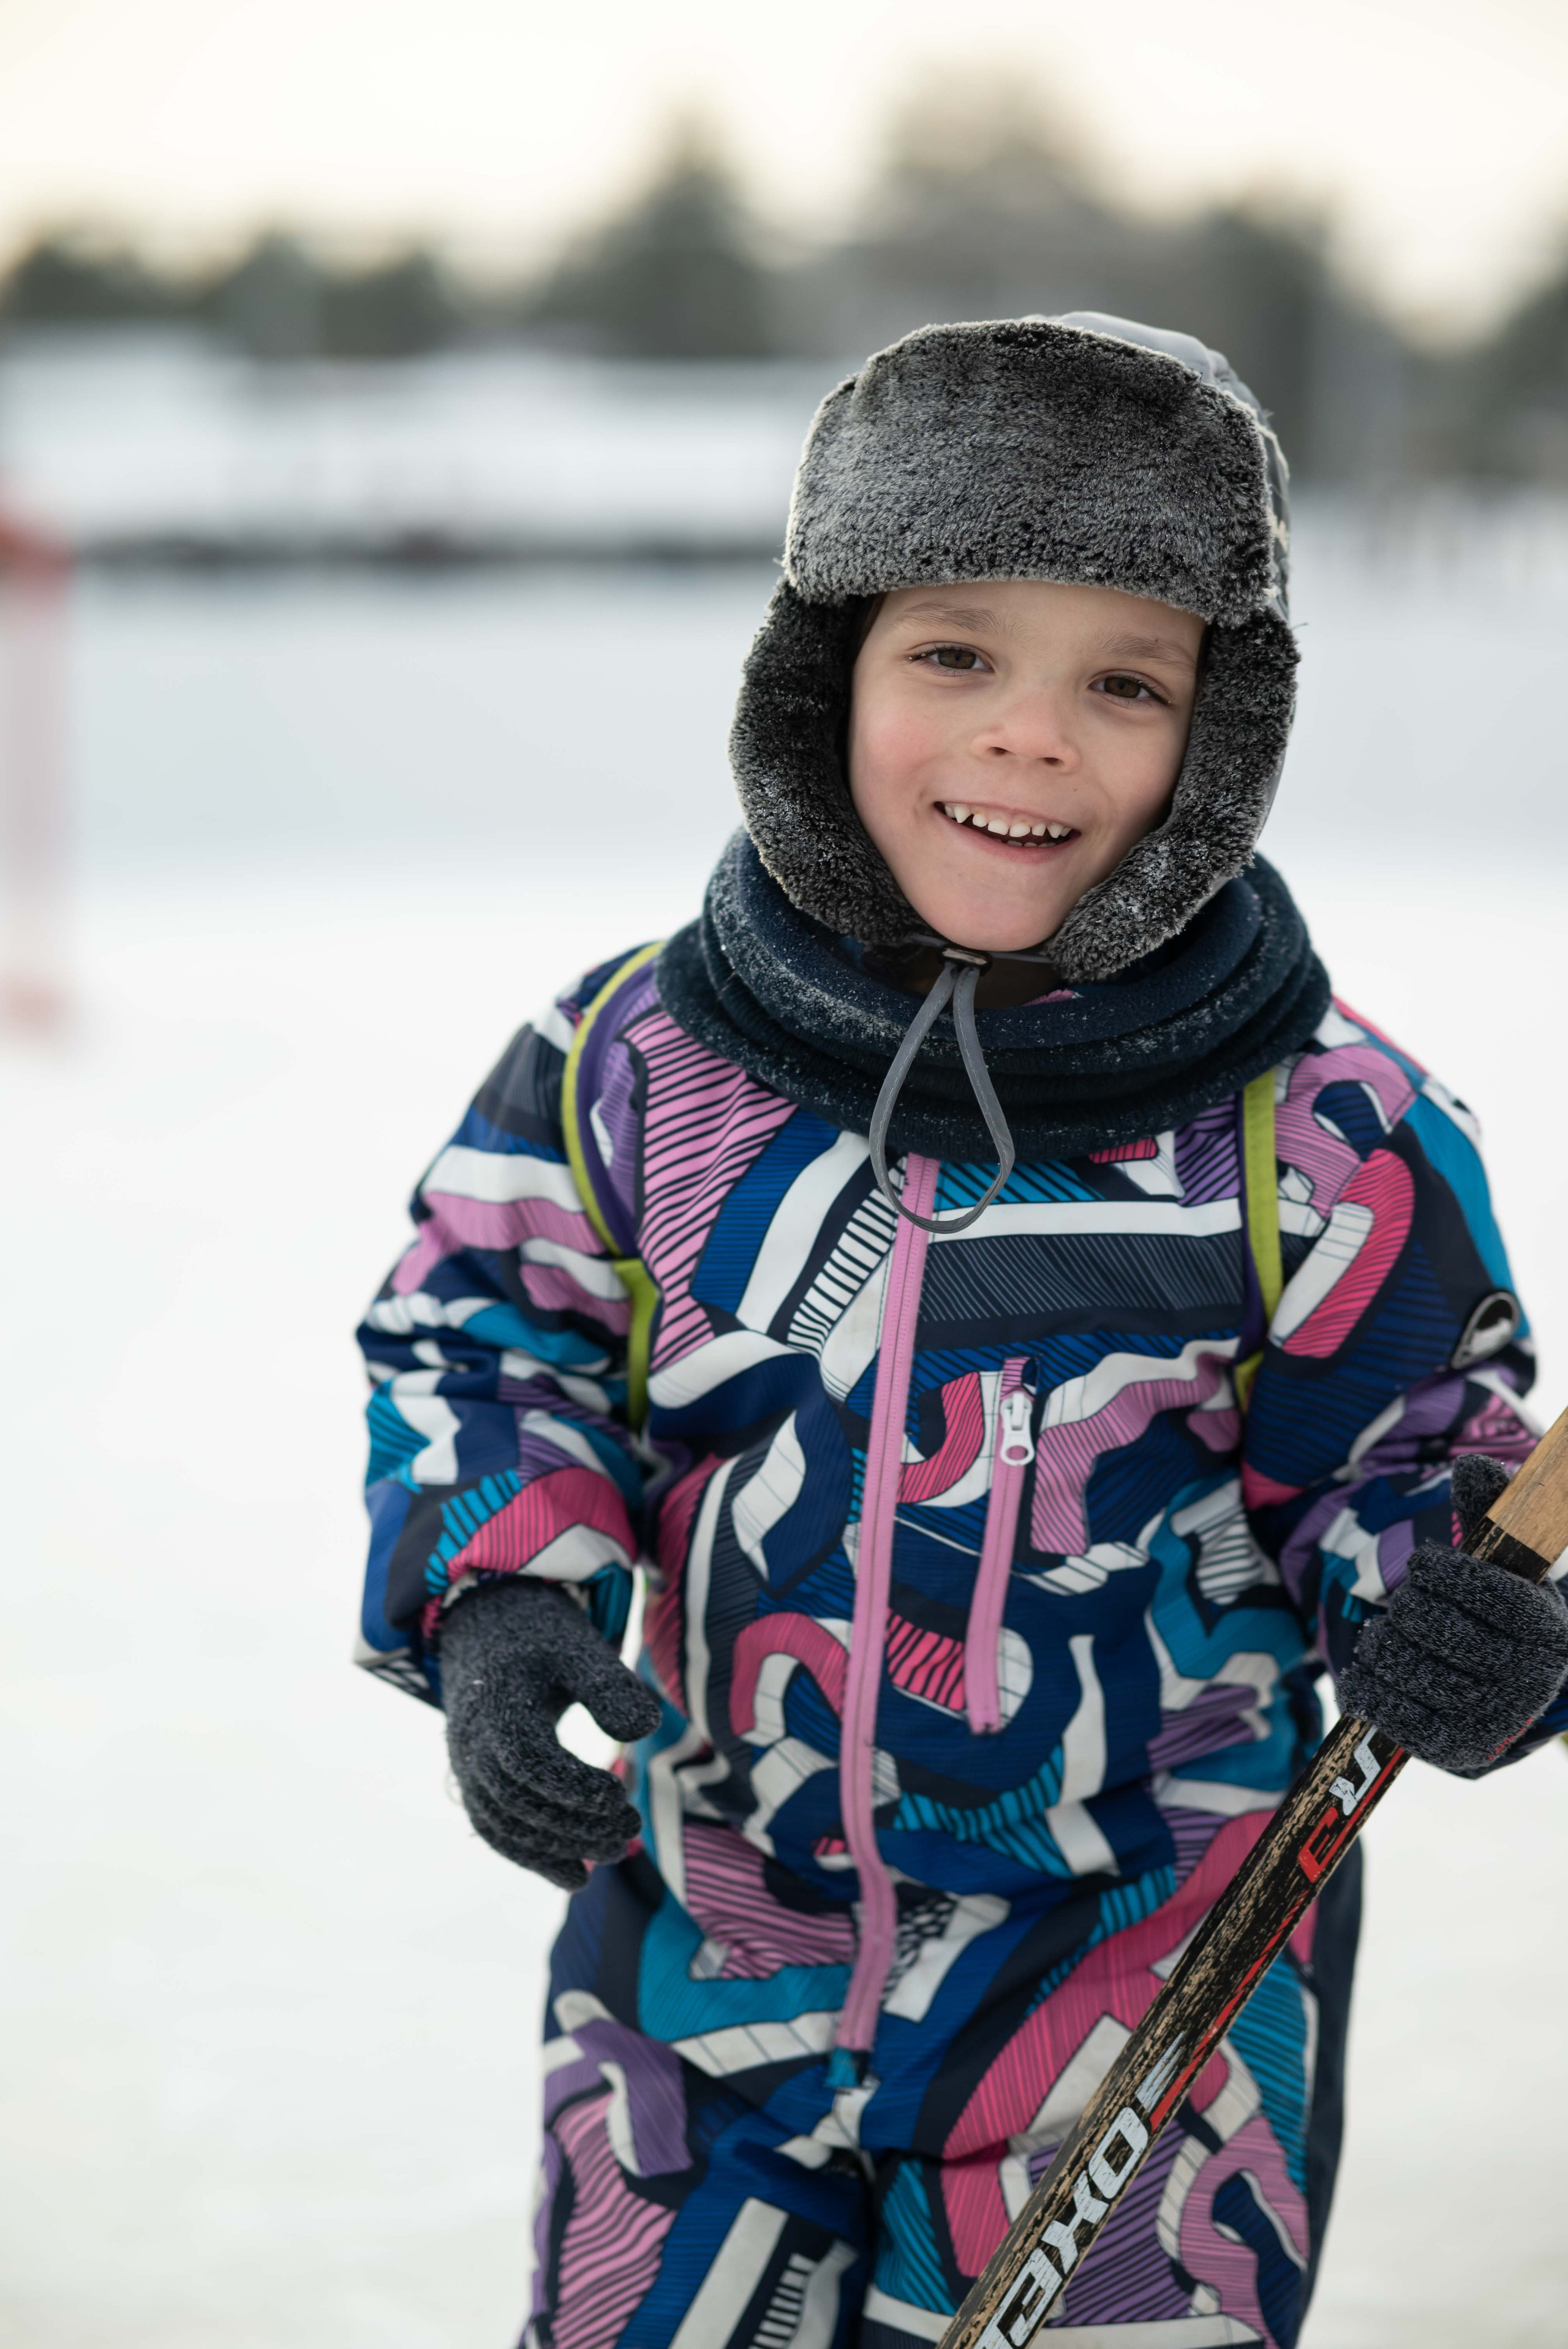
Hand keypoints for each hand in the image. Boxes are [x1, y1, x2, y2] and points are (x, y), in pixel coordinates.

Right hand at [440, 1577, 661, 1888]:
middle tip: (630, 1831)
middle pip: (517, 1801)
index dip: (572, 1785)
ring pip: (504, 1825)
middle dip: (574, 1825)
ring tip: (616, 1853)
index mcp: (496, 1704)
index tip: (619, 1796)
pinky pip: (496, 1830)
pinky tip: (576, 1876)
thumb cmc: (542, 1642)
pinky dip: (533, 1857)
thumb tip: (643, 1731)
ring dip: (558, 1847)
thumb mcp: (579, 1647)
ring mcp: (467, 1767)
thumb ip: (610, 1685)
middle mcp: (472, 1742)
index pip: (527, 1760)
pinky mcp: (475, 1783)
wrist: (486, 1633)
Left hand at [1339, 1453, 1567, 1772]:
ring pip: (1404, 1665)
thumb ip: (1491, 1509)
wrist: (1495, 1685)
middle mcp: (1531, 1682)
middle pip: (1433, 1625)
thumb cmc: (1493, 1611)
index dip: (1446, 1572)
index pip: (1490, 1592)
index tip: (1428, 1564)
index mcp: (1549, 1630)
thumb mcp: (1502, 1560)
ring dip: (1382, 1644)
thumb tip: (1475, 1465)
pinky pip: (1393, 1715)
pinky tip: (1371, 1673)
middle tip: (1409, 1608)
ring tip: (1390, 1640)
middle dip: (1408, 1606)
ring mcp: (1494, 1723)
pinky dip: (1369, 1687)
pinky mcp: (1455, 1752)